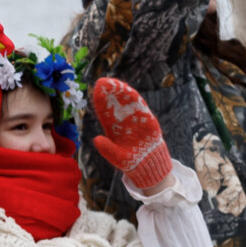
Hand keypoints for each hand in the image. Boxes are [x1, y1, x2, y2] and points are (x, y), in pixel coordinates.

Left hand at [89, 77, 172, 191]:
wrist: (150, 164)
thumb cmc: (131, 161)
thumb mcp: (118, 157)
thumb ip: (107, 149)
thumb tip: (96, 139)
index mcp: (113, 128)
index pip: (105, 111)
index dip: (101, 100)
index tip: (96, 90)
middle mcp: (123, 120)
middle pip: (115, 103)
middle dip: (110, 92)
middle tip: (103, 82)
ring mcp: (135, 119)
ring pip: (128, 103)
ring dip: (123, 93)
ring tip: (116, 84)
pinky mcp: (148, 121)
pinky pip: (142, 108)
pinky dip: (137, 101)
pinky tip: (131, 92)